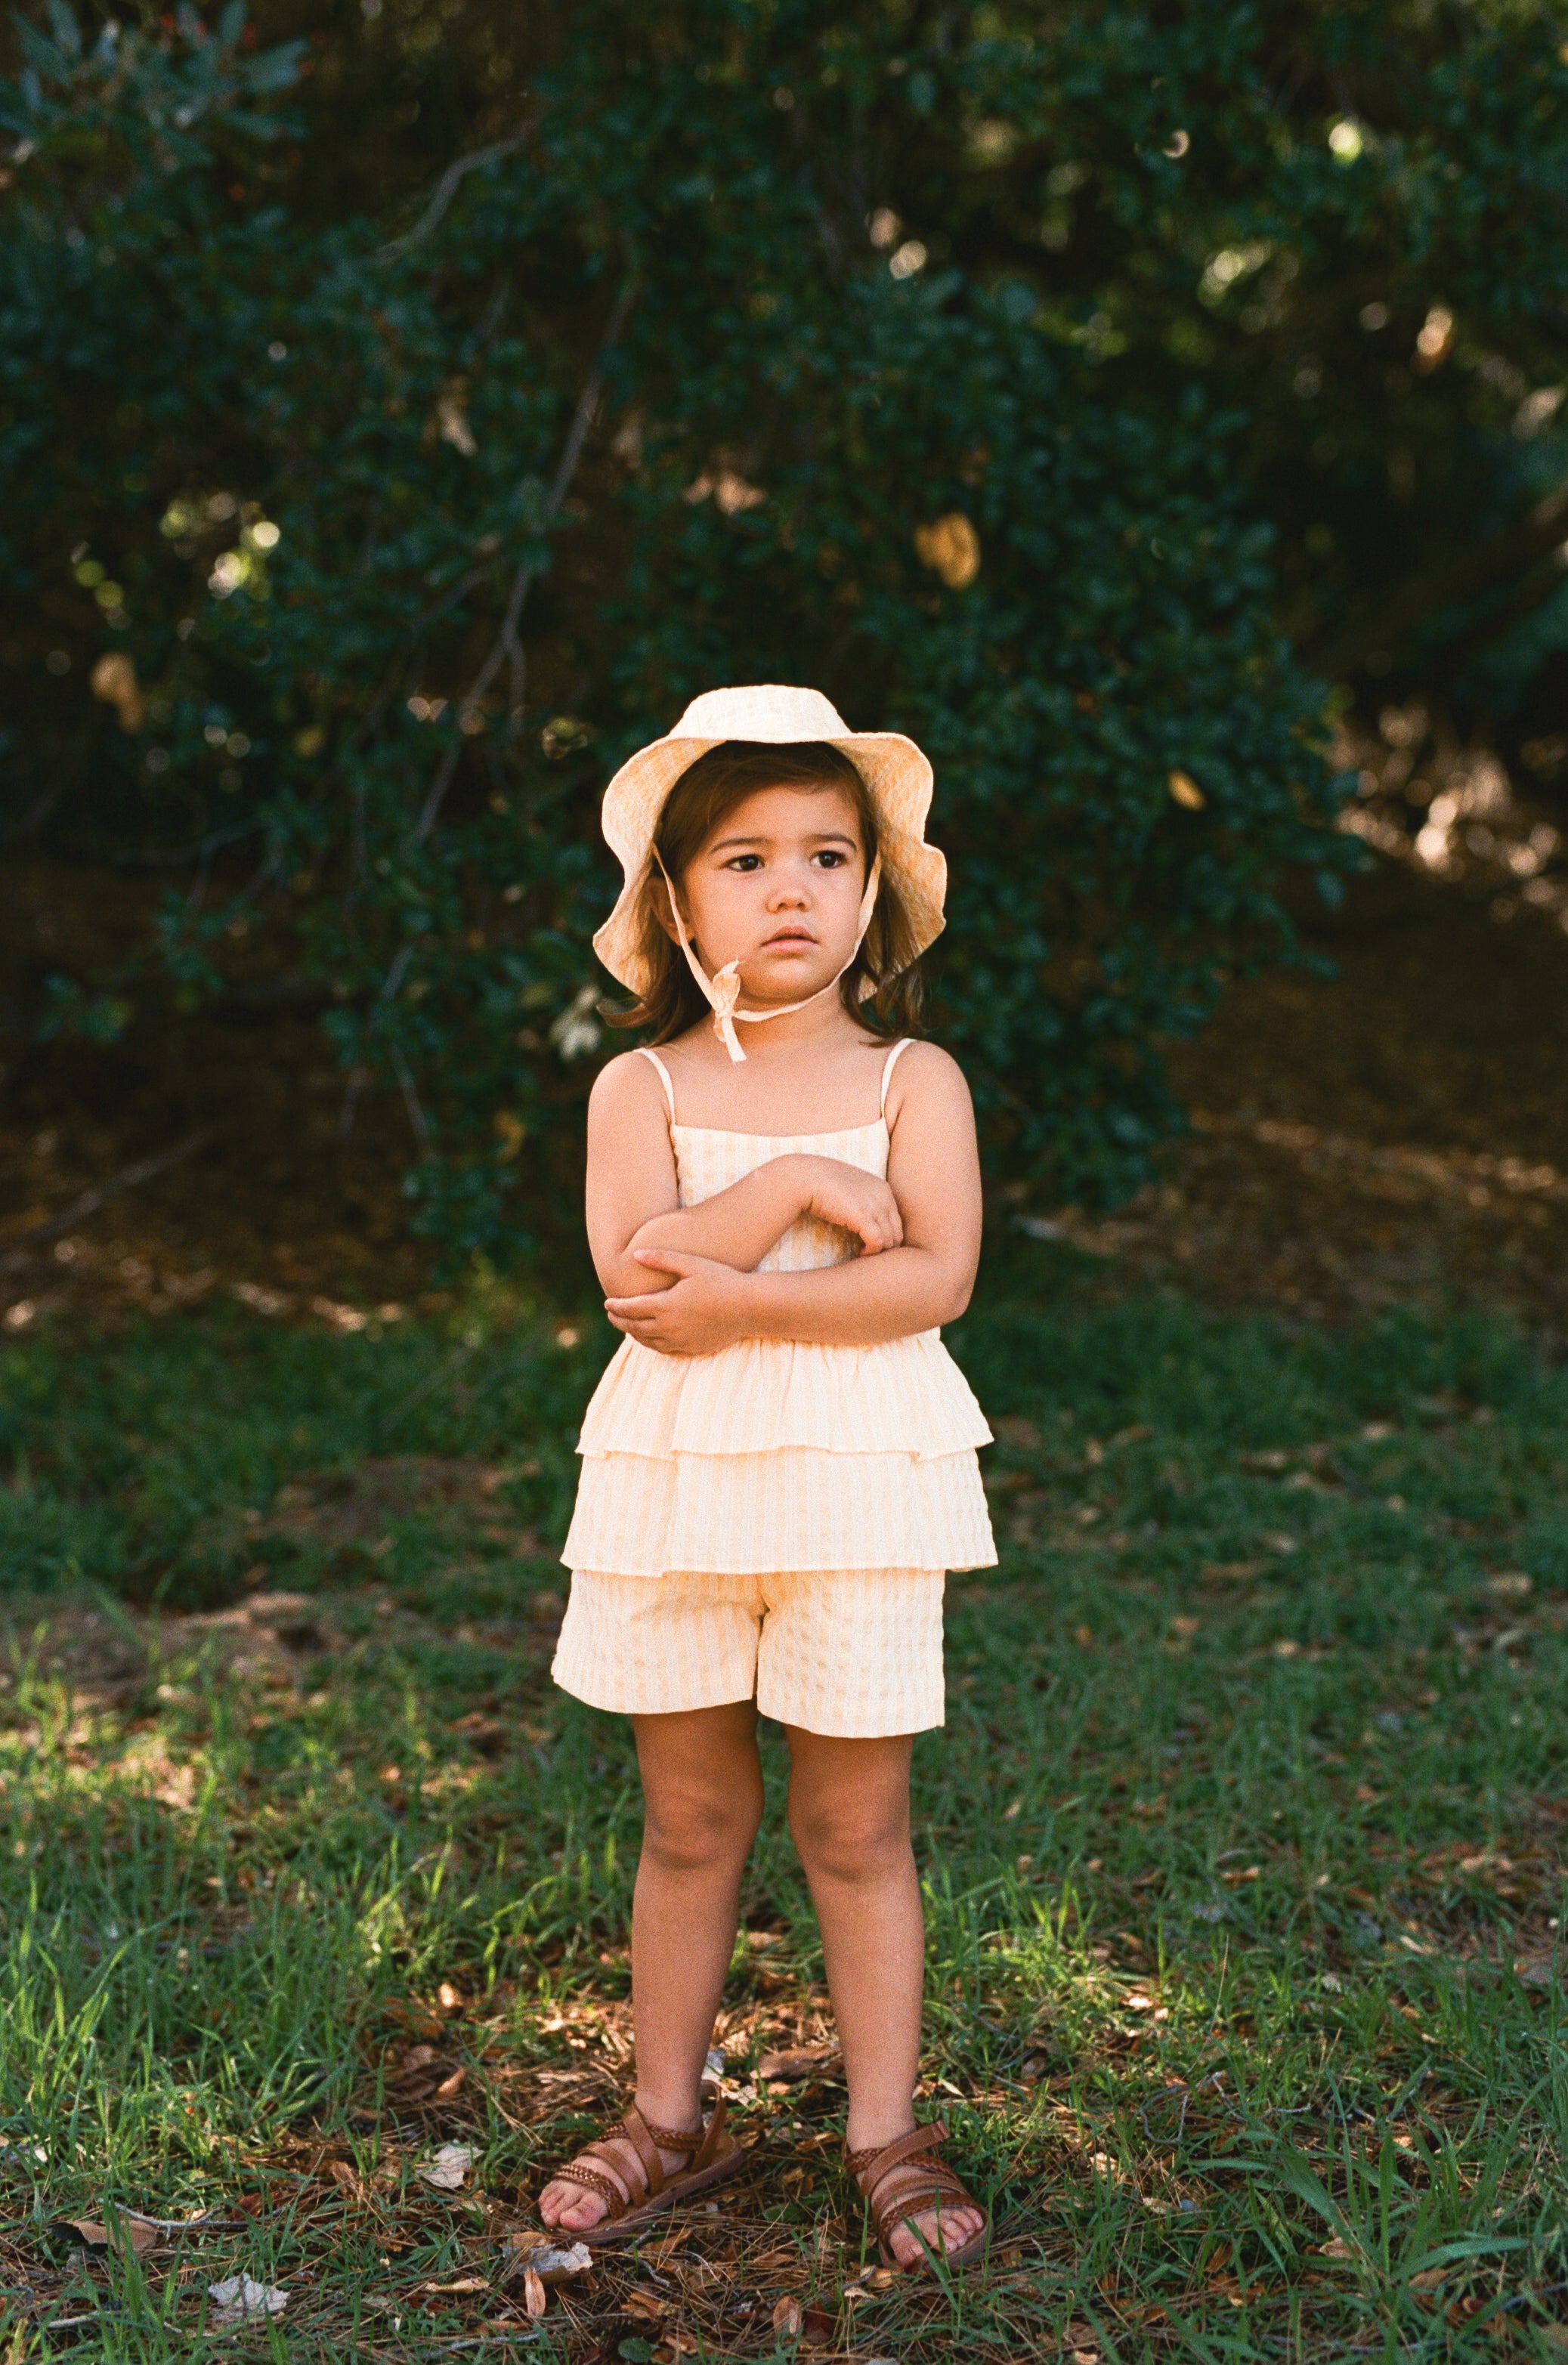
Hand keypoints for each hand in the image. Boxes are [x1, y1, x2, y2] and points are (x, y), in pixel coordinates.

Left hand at [606, 1250, 758, 1356]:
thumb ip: (662, 1259)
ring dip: (634, 1334)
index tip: (607, 1303)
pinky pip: (664, 1350)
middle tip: (611, 1315)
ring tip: (627, 1326)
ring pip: (647, 1342)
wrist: (749, 1307)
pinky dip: (652, 1344)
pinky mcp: (692, 1348)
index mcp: (665, 1306)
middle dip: (619, 1321)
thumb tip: (635, 1254)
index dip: (616, 1306)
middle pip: (634, 1327)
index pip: (630, 1309)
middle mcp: (669, 1327)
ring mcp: (681, 1341)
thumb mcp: (691, 1264)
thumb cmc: (721, 1280)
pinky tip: (651, 1338)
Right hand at [795, 1156, 902, 1255]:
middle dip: (886, 1247)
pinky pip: (878, 1242)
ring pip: (890, 1240)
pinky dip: (871, 1252)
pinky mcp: (864, 1216)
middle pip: (897, 1232)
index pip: (896, 1221)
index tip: (871, 1244)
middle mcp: (884, 1196)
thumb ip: (864, 1202)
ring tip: (863, 1254)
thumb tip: (864, 1221)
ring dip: (878, 1252)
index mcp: (883, 1189)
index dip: (887, 1236)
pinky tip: (860, 1253)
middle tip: (869, 1253)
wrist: (807, 1177)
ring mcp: (876, 1206)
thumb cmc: (823, 1183)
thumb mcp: (852, 1189)